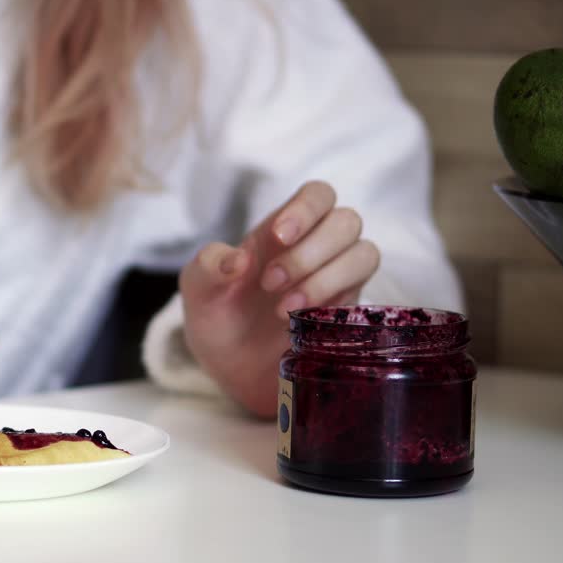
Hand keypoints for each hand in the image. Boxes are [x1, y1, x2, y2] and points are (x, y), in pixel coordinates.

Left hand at [179, 181, 380, 417]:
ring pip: (364, 254)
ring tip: (284, 308)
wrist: (229, 368)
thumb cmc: (217, 315)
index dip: (306, 208)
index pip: (317, 195)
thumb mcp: (198, 288)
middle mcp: (316, 248)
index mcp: (282, 230)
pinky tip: (299, 320)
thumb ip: (209, 265)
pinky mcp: (346, 311)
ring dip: (326, 277)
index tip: (278, 237)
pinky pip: (363, 294)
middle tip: (269, 284)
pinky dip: (332, 302)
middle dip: (309, 252)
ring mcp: (336, 279)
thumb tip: (238, 260)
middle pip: (346, 221)